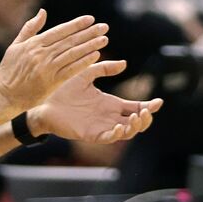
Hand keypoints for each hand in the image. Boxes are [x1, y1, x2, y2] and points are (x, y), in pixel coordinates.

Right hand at [0, 10, 109, 112]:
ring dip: (90, 45)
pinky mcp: (51, 82)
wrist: (4, 96)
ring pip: (72, 54)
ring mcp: (47, 68)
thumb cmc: (9, 71)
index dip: (76, 24)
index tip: (90, 19)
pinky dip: (83, 62)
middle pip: (69, 41)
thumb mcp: (15, 46)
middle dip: (88, 33)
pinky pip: (71, 70)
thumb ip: (30, 28)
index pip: (60, 31)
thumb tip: (43, 12)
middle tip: (104, 27)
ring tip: (104, 39)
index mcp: (34, 44)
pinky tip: (95, 55)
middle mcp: (41, 54)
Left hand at [30, 62, 162, 143]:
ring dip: (135, 127)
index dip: (149, 107)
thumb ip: (104, 68)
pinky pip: (108, 138)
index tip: (158, 101)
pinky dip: (117, 134)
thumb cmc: (63, 88)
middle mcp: (108, 117)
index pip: (135, 107)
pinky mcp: (90, 134)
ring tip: (137, 117)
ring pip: (126, 132)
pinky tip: (120, 126)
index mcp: (110, 104)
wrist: (44, 101)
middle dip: (146, 119)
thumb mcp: (86, 74)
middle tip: (147, 110)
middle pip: (136, 123)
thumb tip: (124, 63)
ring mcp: (101, 126)